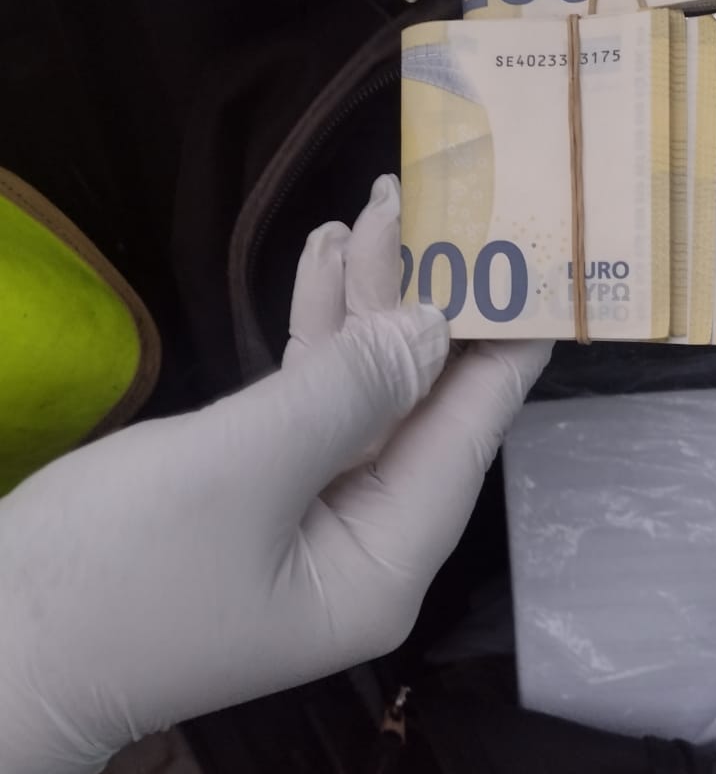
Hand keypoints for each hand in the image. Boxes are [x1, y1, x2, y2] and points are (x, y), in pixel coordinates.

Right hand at [0, 176, 550, 773]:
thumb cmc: (114, 571)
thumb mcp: (239, 469)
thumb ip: (347, 392)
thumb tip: (434, 328)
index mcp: (383, 563)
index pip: (467, 438)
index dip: (502, 349)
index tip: (542, 270)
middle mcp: (363, 543)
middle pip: (414, 406)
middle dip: (413, 301)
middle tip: (423, 202)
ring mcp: (308, 516)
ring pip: (359, 393)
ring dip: (359, 306)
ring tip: (371, 211)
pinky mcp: (256, 491)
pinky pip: (305, 403)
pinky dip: (311, 335)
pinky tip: (320, 261)